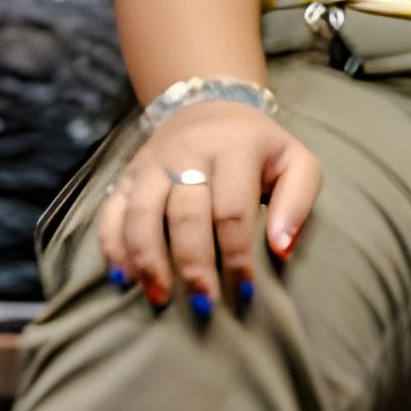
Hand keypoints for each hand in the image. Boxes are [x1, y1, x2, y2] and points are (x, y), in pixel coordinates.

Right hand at [100, 98, 320, 316]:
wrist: (210, 106)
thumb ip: (298, 202)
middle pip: (185, 216)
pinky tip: (122, 277)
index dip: (237, 255)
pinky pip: (111, 211)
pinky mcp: (128, 174)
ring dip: (148, 260)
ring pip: (141, 214)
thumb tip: (281, 249)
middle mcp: (187, 153)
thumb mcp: (296, 162)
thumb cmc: (260, 149)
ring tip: (159, 296)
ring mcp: (152, 163)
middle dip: (193, 265)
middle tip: (204, 304)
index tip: (245, 290)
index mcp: (234, 150)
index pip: (232, 211)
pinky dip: (113, 246)